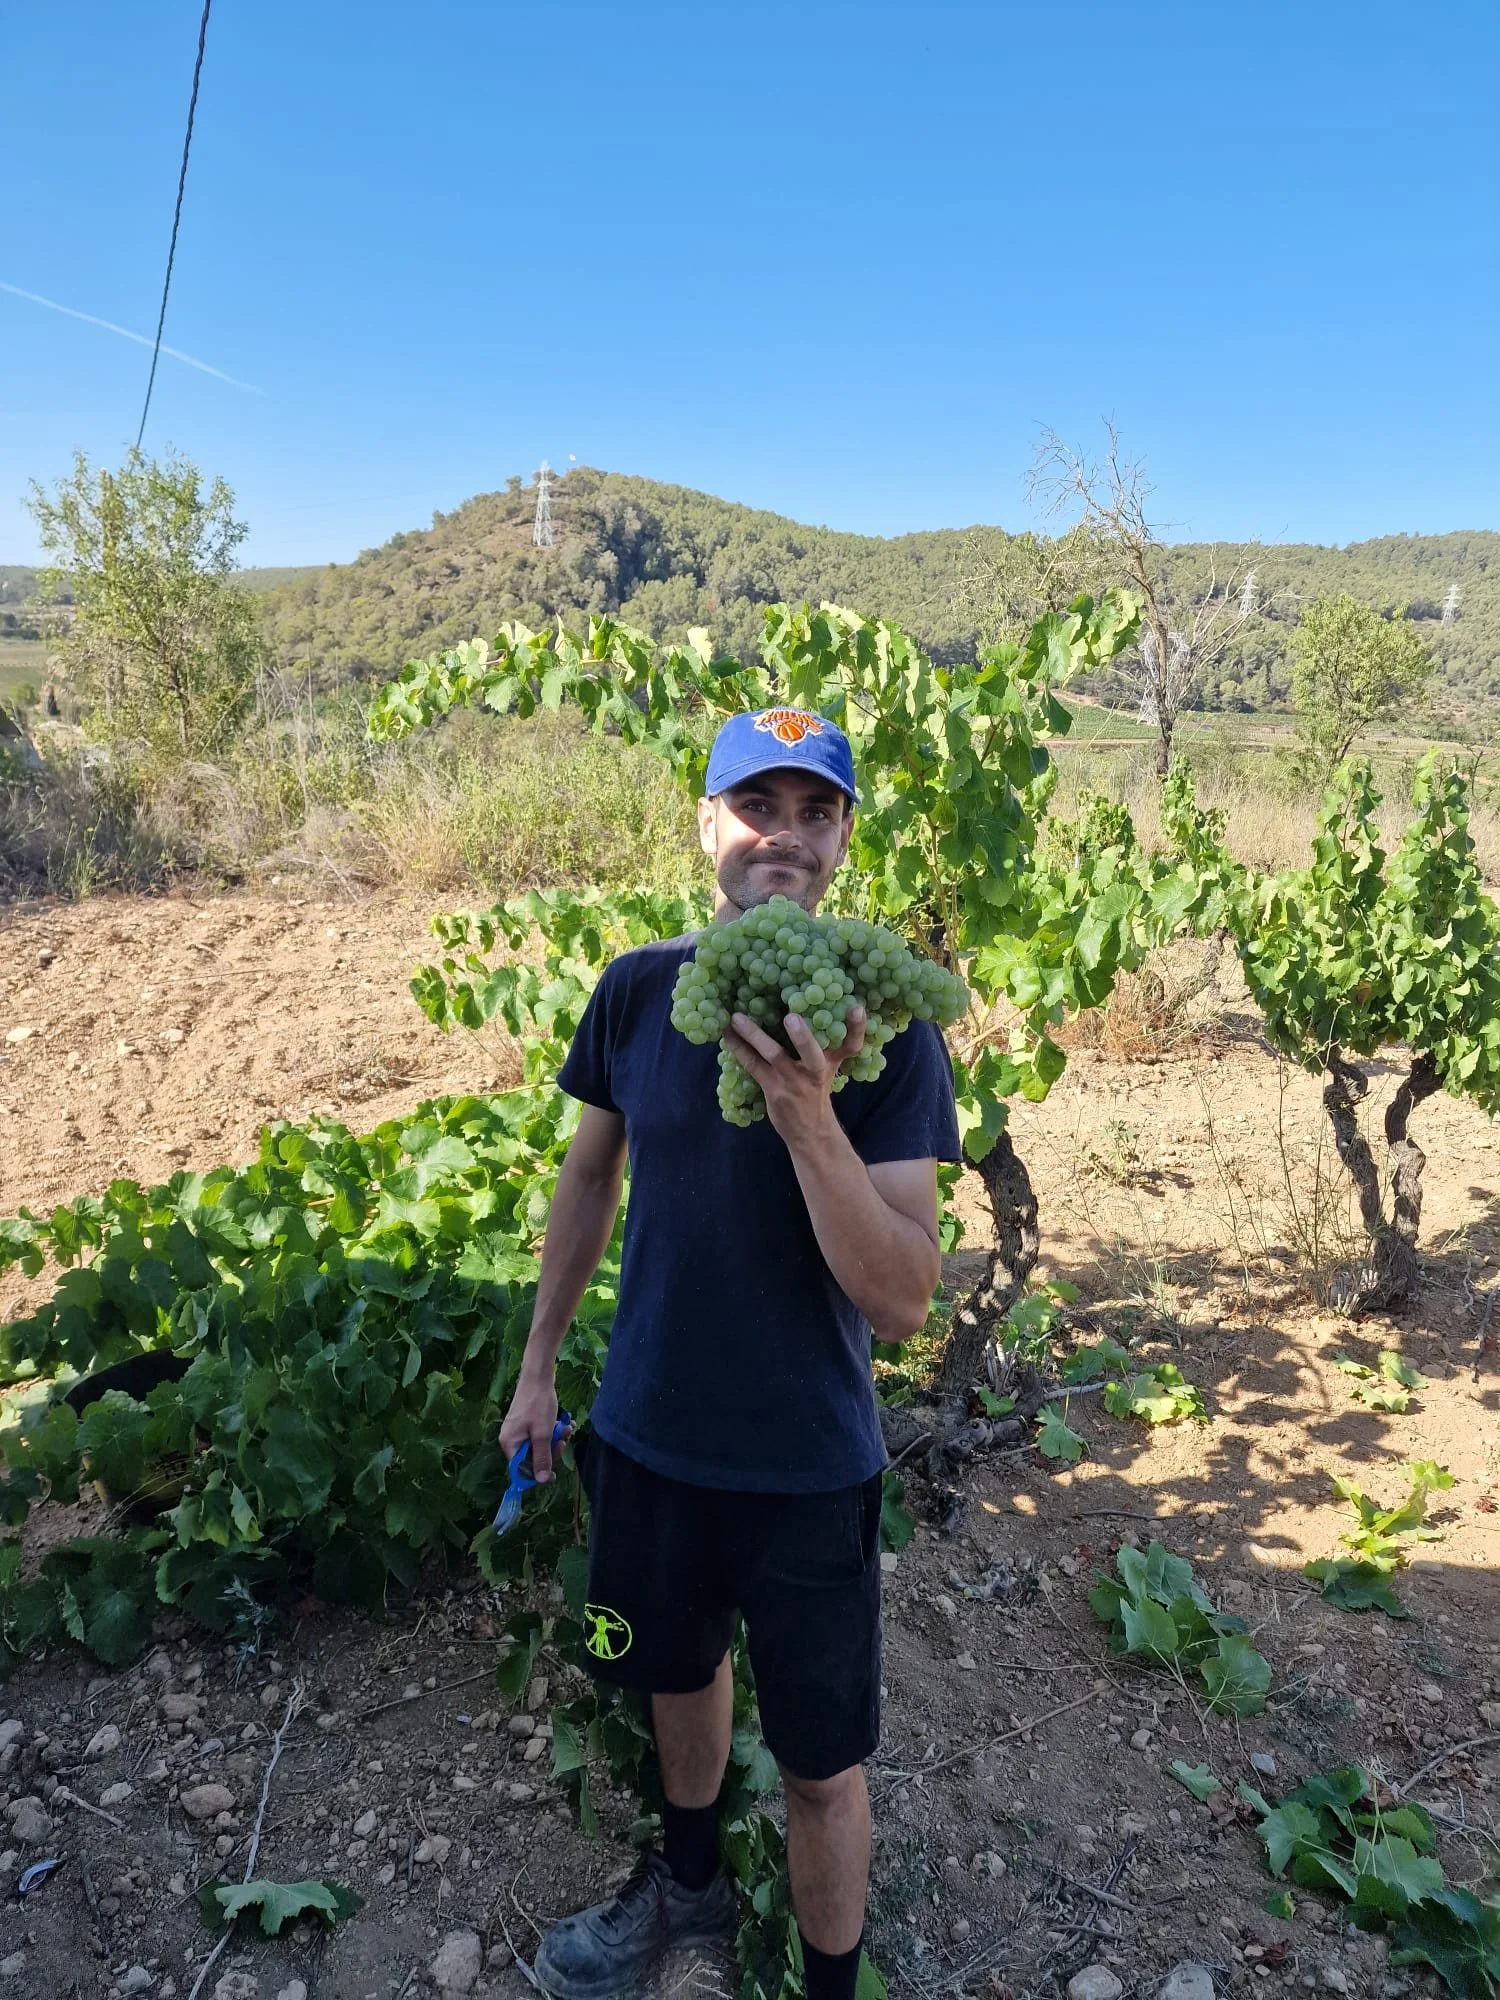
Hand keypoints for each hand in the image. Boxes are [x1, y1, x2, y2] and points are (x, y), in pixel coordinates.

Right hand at [499, 1368, 560, 1481]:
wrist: (538, 1376)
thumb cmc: (539, 1404)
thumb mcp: (543, 1434)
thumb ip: (542, 1458)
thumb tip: (540, 1481)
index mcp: (510, 1444)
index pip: (521, 1470)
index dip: (538, 1474)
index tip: (554, 1473)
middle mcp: (511, 1440)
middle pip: (533, 1458)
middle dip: (552, 1451)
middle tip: (563, 1439)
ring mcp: (519, 1431)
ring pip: (540, 1445)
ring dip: (556, 1439)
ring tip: (567, 1427)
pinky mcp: (528, 1423)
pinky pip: (541, 1435)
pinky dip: (553, 1431)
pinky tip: (564, 1423)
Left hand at [723, 1005, 867, 1151]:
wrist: (810, 1131)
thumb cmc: (816, 1090)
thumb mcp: (827, 1067)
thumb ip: (822, 1042)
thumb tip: (802, 1002)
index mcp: (832, 1061)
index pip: (851, 1044)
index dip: (857, 1028)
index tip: (858, 1008)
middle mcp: (815, 1071)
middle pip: (813, 1054)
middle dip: (802, 1037)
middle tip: (791, 1017)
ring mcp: (793, 1081)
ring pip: (774, 1055)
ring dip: (754, 1035)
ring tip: (737, 1018)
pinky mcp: (773, 1089)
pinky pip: (752, 1065)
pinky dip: (738, 1048)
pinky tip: (725, 1033)